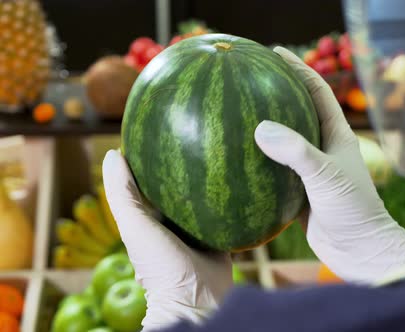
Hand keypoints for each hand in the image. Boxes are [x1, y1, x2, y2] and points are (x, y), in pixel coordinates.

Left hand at [102, 150, 232, 330]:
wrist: (198, 299)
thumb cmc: (160, 266)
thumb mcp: (134, 227)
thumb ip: (122, 194)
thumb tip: (114, 153)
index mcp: (151, 217)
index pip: (150, 179)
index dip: (153, 156)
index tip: (163, 128)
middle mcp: (174, 220)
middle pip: (179, 185)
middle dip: (187, 163)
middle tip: (199, 132)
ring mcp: (199, 227)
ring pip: (204, 196)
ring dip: (211, 178)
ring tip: (222, 148)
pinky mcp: (222, 233)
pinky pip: (227, 210)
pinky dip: (231, 197)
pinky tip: (239, 175)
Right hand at [254, 47, 404, 283]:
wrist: (360, 251)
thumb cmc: (353, 210)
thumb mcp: (326, 176)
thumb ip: (296, 152)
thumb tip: (260, 128)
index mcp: (337, 135)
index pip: (317, 91)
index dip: (298, 69)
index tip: (274, 52)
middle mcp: (325, 149)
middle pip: (298, 112)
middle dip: (277, 94)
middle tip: (248, 80)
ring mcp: (312, 171)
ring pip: (284, 144)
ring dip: (265, 131)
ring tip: (236, 117)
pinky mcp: (300, 193)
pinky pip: (275, 173)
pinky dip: (258, 166)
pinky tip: (236, 162)